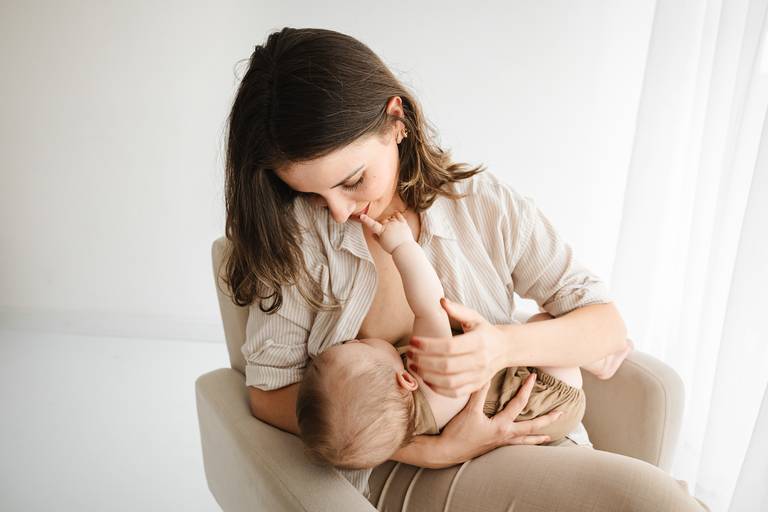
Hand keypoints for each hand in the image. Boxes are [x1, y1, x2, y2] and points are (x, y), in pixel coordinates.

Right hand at [359, 211, 413, 253]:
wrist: (404, 249)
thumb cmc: (392, 248)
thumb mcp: (382, 244)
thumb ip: (376, 238)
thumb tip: (372, 234)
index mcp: (382, 231)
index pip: (372, 224)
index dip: (366, 220)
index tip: (361, 216)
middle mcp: (389, 225)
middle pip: (383, 220)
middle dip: (382, 223)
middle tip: (385, 230)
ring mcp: (396, 223)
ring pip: (390, 217)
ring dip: (389, 220)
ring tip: (392, 228)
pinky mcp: (403, 223)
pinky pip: (399, 216)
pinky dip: (396, 214)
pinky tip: (395, 214)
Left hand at [408, 297, 508, 396]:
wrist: (505, 349)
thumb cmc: (485, 331)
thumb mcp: (474, 317)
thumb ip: (458, 310)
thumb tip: (441, 301)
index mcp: (479, 342)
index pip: (449, 346)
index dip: (428, 345)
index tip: (413, 341)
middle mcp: (480, 361)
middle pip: (446, 366)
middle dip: (423, 361)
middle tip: (409, 354)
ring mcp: (478, 376)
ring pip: (448, 382)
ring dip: (426, 375)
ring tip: (413, 365)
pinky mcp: (475, 386)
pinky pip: (454, 393)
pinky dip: (437, 388)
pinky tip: (425, 378)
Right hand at [436, 374, 562, 463]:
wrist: (447, 452)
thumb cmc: (458, 432)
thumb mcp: (469, 410)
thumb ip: (478, 392)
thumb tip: (486, 374)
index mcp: (501, 425)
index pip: (518, 403)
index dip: (526, 389)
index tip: (533, 377)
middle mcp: (505, 435)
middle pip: (532, 427)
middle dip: (547, 419)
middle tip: (560, 412)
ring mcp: (501, 444)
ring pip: (526, 441)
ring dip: (539, 437)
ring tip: (549, 436)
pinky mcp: (495, 448)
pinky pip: (515, 447)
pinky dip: (524, 445)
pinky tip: (524, 444)